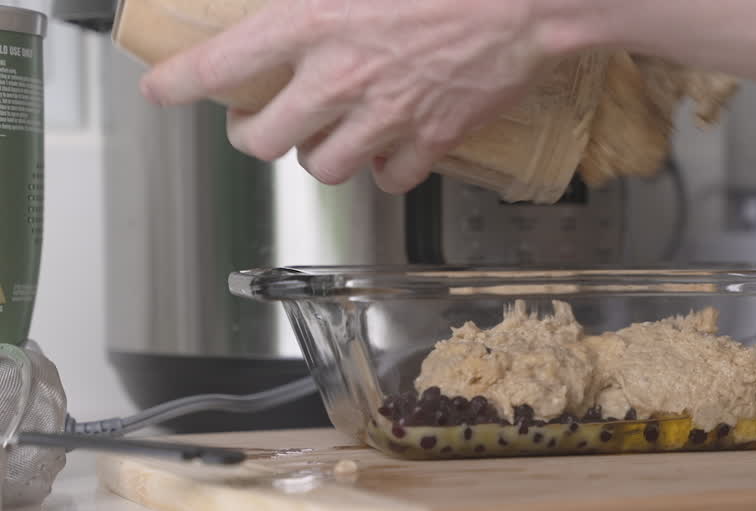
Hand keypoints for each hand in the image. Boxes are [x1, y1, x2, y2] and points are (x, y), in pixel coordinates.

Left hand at [139, 0, 551, 193]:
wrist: (526, 2)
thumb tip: (294, 7)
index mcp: (315, 22)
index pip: (221, 64)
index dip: (180, 83)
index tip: (161, 92)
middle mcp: (341, 78)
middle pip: (262, 140)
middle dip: (251, 134)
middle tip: (257, 123)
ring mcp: (386, 117)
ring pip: (321, 168)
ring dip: (317, 155)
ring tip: (326, 137)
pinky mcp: (431, 141)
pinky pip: (389, 180)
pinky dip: (383, 171)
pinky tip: (387, 148)